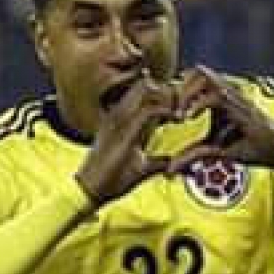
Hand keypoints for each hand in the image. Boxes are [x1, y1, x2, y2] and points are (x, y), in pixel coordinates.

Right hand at [73, 74, 177, 205]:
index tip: (179, 106)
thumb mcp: (139, 166)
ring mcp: (119, 118)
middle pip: (146, 83)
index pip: (142, 91)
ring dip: (168, 97)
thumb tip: (172, 162)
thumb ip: (156, 160)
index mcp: (120, 118)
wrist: (90, 189)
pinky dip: (167, 111)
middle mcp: (118, 113)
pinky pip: (149, 109)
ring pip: (147, 89)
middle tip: (183, 106)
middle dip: (168, 90)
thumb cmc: (110, 178)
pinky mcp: (124, 130)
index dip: (163, 93)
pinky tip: (177, 119)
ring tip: (180, 112)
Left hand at [168, 66, 273, 170]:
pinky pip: (216, 95)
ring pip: (204, 76)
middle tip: (173, 110)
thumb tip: (169, 169)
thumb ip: (192, 155)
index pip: (193, 78)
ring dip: (187, 92)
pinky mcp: (240, 105)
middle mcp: (225, 92)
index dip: (177, 90)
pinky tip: (189, 118)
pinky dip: (198, 104)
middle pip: (196, 70)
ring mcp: (233, 96)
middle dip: (179, 87)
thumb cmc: (248, 146)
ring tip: (180, 114)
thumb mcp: (213, 151)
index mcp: (217, 98)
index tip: (167, 111)